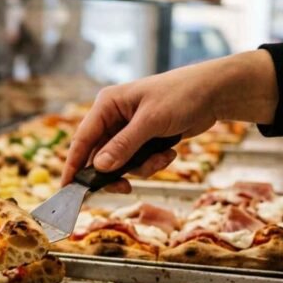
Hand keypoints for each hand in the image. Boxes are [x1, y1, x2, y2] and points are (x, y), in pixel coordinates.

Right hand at [62, 50, 279, 191]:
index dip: (74, 165)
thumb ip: (124, 145)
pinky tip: (170, 152)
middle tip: (124, 188)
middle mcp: (113, 118)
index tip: (67, 189)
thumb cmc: (181, 96)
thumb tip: (99, 167)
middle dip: (116, 172)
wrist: (215, 93)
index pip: (82, 139)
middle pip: (100, 156)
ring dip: (141, 167)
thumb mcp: (151, 121)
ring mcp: (129, 130)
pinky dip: (153, 163)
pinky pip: (138, 162)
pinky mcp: (144, 140)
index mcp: (107, 105)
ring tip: (162, 157)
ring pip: (121, 163)